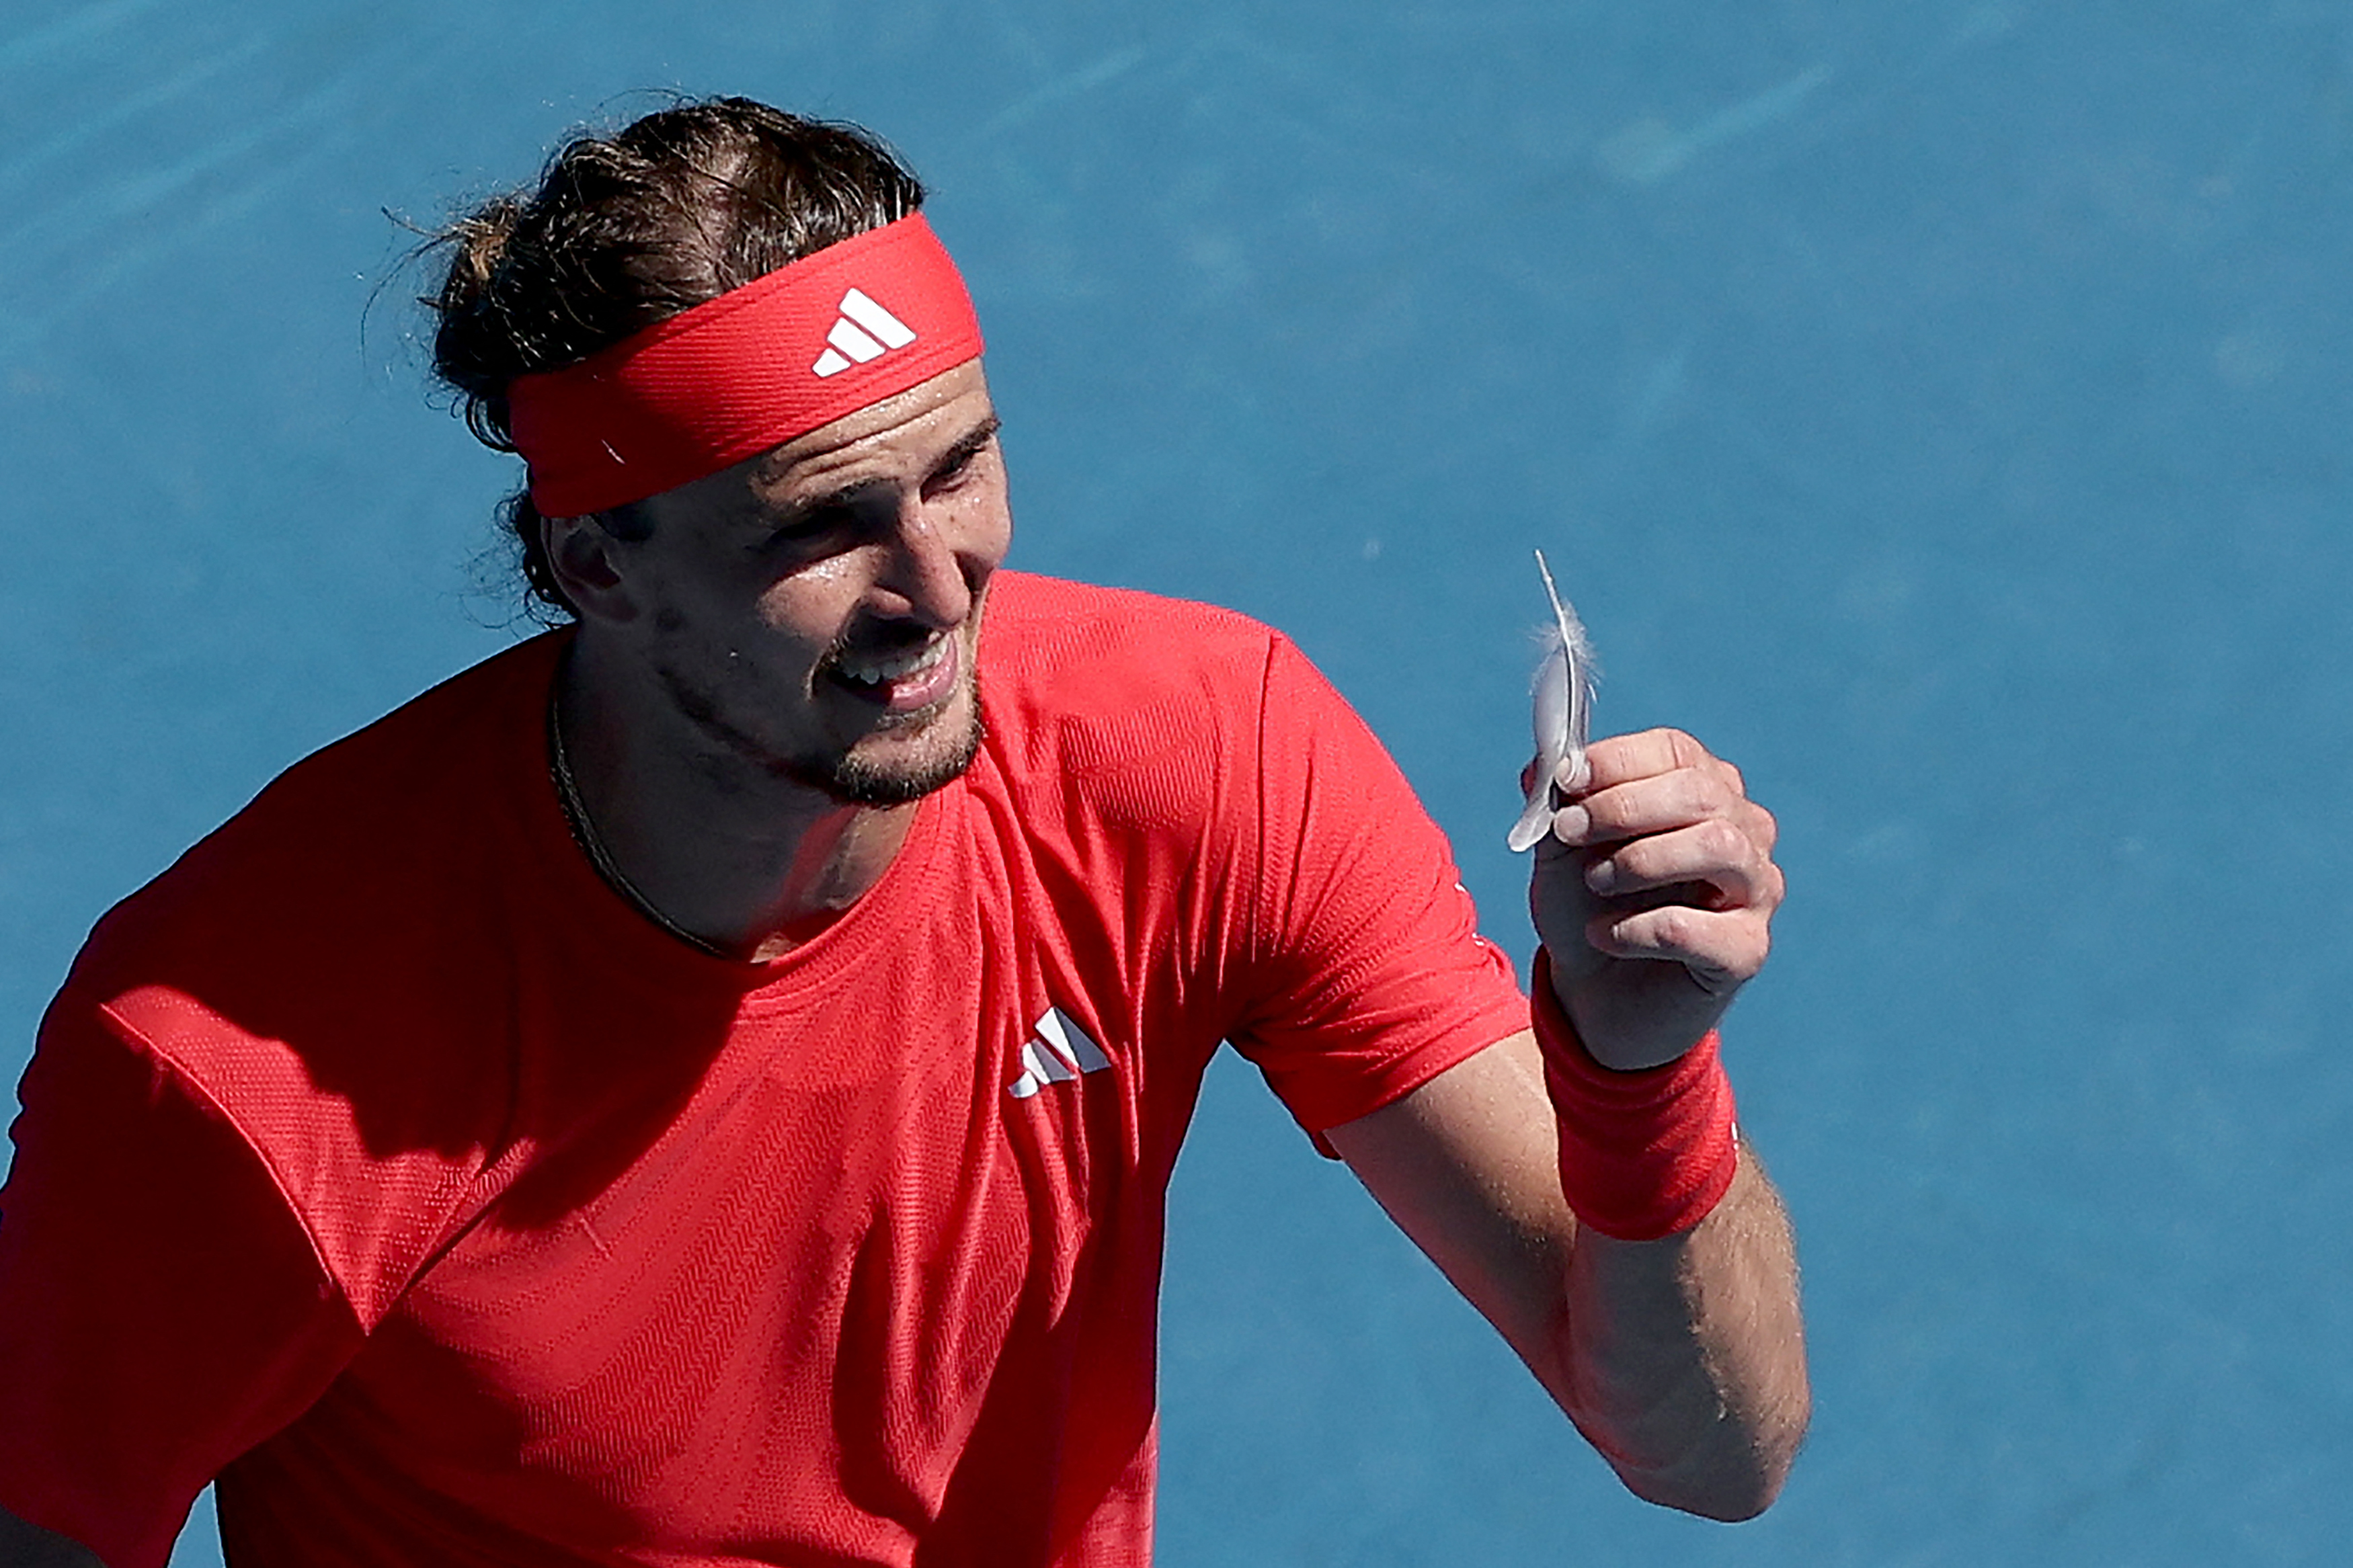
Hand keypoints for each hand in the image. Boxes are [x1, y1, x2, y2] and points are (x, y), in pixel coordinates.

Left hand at [1526, 728, 1782, 1069]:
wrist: (1592, 995)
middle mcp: (1743, 832)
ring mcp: (1755, 890)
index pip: (1677, 751)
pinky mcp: (1746, 949)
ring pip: (1718, 846)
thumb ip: (1557, 803)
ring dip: (1640, 860)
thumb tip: (1544, 765)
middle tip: (1569, 832)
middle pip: (1701, 792)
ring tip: (1595, 883)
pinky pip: (1700, 926)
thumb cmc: (1586, 907)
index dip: (1618, 760)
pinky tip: (1606, 935)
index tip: (1565, 780)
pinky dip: (1639, 928)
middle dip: (1622, 807)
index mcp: (1703, 790)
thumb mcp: (1561, 848)